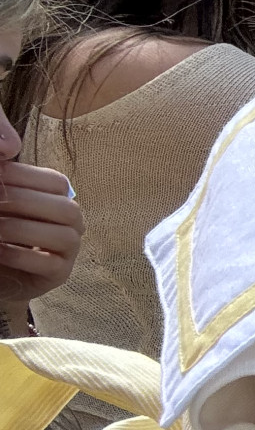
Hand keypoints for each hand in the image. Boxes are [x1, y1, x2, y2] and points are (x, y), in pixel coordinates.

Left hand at [0, 160, 83, 308]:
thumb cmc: (0, 231)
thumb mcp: (3, 204)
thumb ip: (5, 183)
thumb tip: (5, 155)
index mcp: (60, 199)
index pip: (56, 182)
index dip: (23, 177)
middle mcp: (73, 223)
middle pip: (66, 208)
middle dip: (22, 202)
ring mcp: (70, 250)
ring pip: (64, 235)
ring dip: (22, 229)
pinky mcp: (60, 274)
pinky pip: (50, 263)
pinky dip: (21, 255)